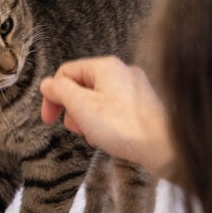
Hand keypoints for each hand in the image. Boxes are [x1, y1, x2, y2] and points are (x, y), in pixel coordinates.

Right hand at [40, 56, 175, 177]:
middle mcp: (122, 71)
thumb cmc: (123, 126)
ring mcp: (134, 88)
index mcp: (105, 66)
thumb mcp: (82, 107)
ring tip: (94, 136)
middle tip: (76, 129)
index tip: (49, 119)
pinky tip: (109, 138)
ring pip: (98, 98)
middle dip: (73, 109)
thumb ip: (61, 91)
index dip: (53, 95)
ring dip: (88, 117)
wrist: (163, 146)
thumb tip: (48, 84)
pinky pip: (114, 108)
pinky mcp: (142, 105)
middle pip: (82, 85)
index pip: (66, 72)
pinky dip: (105, 121)